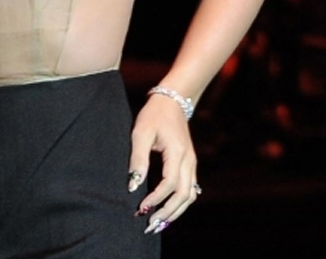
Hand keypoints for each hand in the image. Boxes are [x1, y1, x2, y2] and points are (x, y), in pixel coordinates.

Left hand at [127, 94, 200, 233]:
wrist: (172, 101)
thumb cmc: (154, 115)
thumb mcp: (141, 132)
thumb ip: (138, 158)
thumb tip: (133, 185)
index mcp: (177, 152)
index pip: (170, 183)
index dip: (156, 198)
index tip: (140, 207)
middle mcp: (189, 160)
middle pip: (184, 195)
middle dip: (168, 213)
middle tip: (150, 225)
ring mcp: (192, 162)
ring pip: (190, 195)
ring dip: (176, 211)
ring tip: (159, 223)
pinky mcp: (190, 163)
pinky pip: (190, 189)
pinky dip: (180, 202)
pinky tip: (167, 209)